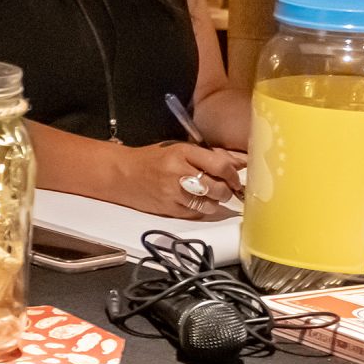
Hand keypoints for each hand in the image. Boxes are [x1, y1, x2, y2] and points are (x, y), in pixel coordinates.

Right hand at [118, 141, 243, 216]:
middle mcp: (178, 172)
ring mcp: (173, 192)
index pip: (220, 166)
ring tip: (209, 196)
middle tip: (224, 189)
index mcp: (182, 153)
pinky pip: (196, 214)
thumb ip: (210, 156)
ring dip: (214, 202)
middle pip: (218, 187)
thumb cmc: (152, 159)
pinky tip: (194, 202)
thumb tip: (241, 162)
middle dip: (226, 191)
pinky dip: (200, 210)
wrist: (121, 174)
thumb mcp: (179, 149)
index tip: (235, 179)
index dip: (233, 175)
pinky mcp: (169, 209)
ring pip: (209, 204)